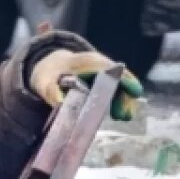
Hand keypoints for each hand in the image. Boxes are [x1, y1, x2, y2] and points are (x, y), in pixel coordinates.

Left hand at [29, 49, 144, 121]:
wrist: (50, 66)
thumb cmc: (48, 74)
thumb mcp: (44, 83)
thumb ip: (51, 92)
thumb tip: (60, 104)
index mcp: (86, 61)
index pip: (109, 69)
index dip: (124, 79)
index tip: (134, 91)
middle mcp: (99, 63)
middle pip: (119, 77)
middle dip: (125, 95)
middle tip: (125, 115)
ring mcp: (103, 71)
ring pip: (120, 84)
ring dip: (124, 100)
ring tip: (124, 117)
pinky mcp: (103, 79)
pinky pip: (115, 88)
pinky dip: (119, 100)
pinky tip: (120, 115)